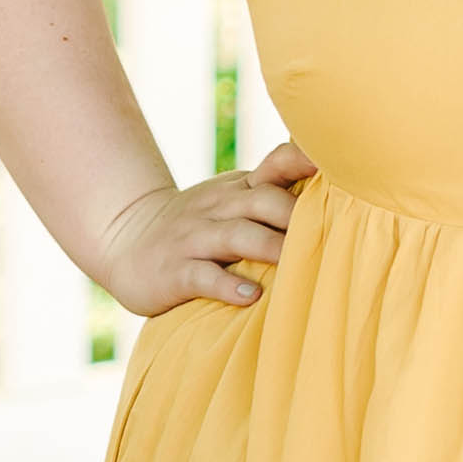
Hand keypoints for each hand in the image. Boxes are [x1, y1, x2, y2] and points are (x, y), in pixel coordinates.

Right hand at [96, 140, 314, 314]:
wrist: (125, 239)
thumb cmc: (198, 224)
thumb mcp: (230, 199)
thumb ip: (273, 191)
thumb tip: (334, 186)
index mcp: (238, 189)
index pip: (276, 165)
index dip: (304, 163)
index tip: (337, 169)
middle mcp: (218, 208)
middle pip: (264, 201)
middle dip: (297, 216)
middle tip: (334, 233)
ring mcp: (195, 238)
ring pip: (238, 236)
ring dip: (270, 248)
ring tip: (297, 263)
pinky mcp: (176, 271)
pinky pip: (204, 276)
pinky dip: (229, 286)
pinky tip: (252, 297)